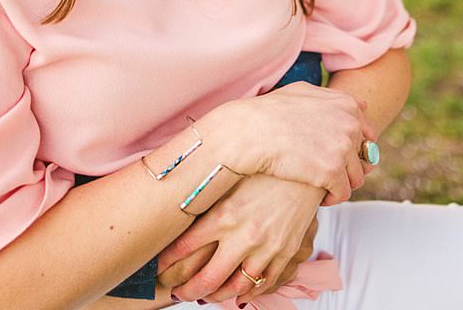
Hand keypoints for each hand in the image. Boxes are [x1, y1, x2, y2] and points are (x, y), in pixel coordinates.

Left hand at [157, 174, 323, 303]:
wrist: (305, 165)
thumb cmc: (263, 167)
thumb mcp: (228, 177)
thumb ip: (205, 195)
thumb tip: (176, 202)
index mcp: (223, 215)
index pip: (183, 249)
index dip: (165, 263)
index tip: (157, 267)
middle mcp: (242, 235)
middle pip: (206, 279)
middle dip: (185, 291)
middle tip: (174, 292)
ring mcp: (265, 247)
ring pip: (234, 287)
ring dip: (214, 296)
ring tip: (202, 296)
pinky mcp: (284, 252)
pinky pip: (263, 283)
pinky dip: (247, 293)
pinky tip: (236, 295)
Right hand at [202, 83, 374, 204]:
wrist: (249, 132)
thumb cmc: (270, 112)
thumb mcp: (303, 93)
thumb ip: (334, 99)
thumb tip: (363, 105)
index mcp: (347, 105)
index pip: (368, 135)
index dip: (353, 150)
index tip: (336, 157)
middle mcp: (350, 125)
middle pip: (363, 158)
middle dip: (348, 168)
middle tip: (328, 175)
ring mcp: (342, 148)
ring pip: (356, 178)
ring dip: (341, 185)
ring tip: (322, 188)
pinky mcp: (332, 172)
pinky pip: (343, 193)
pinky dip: (332, 198)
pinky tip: (318, 197)